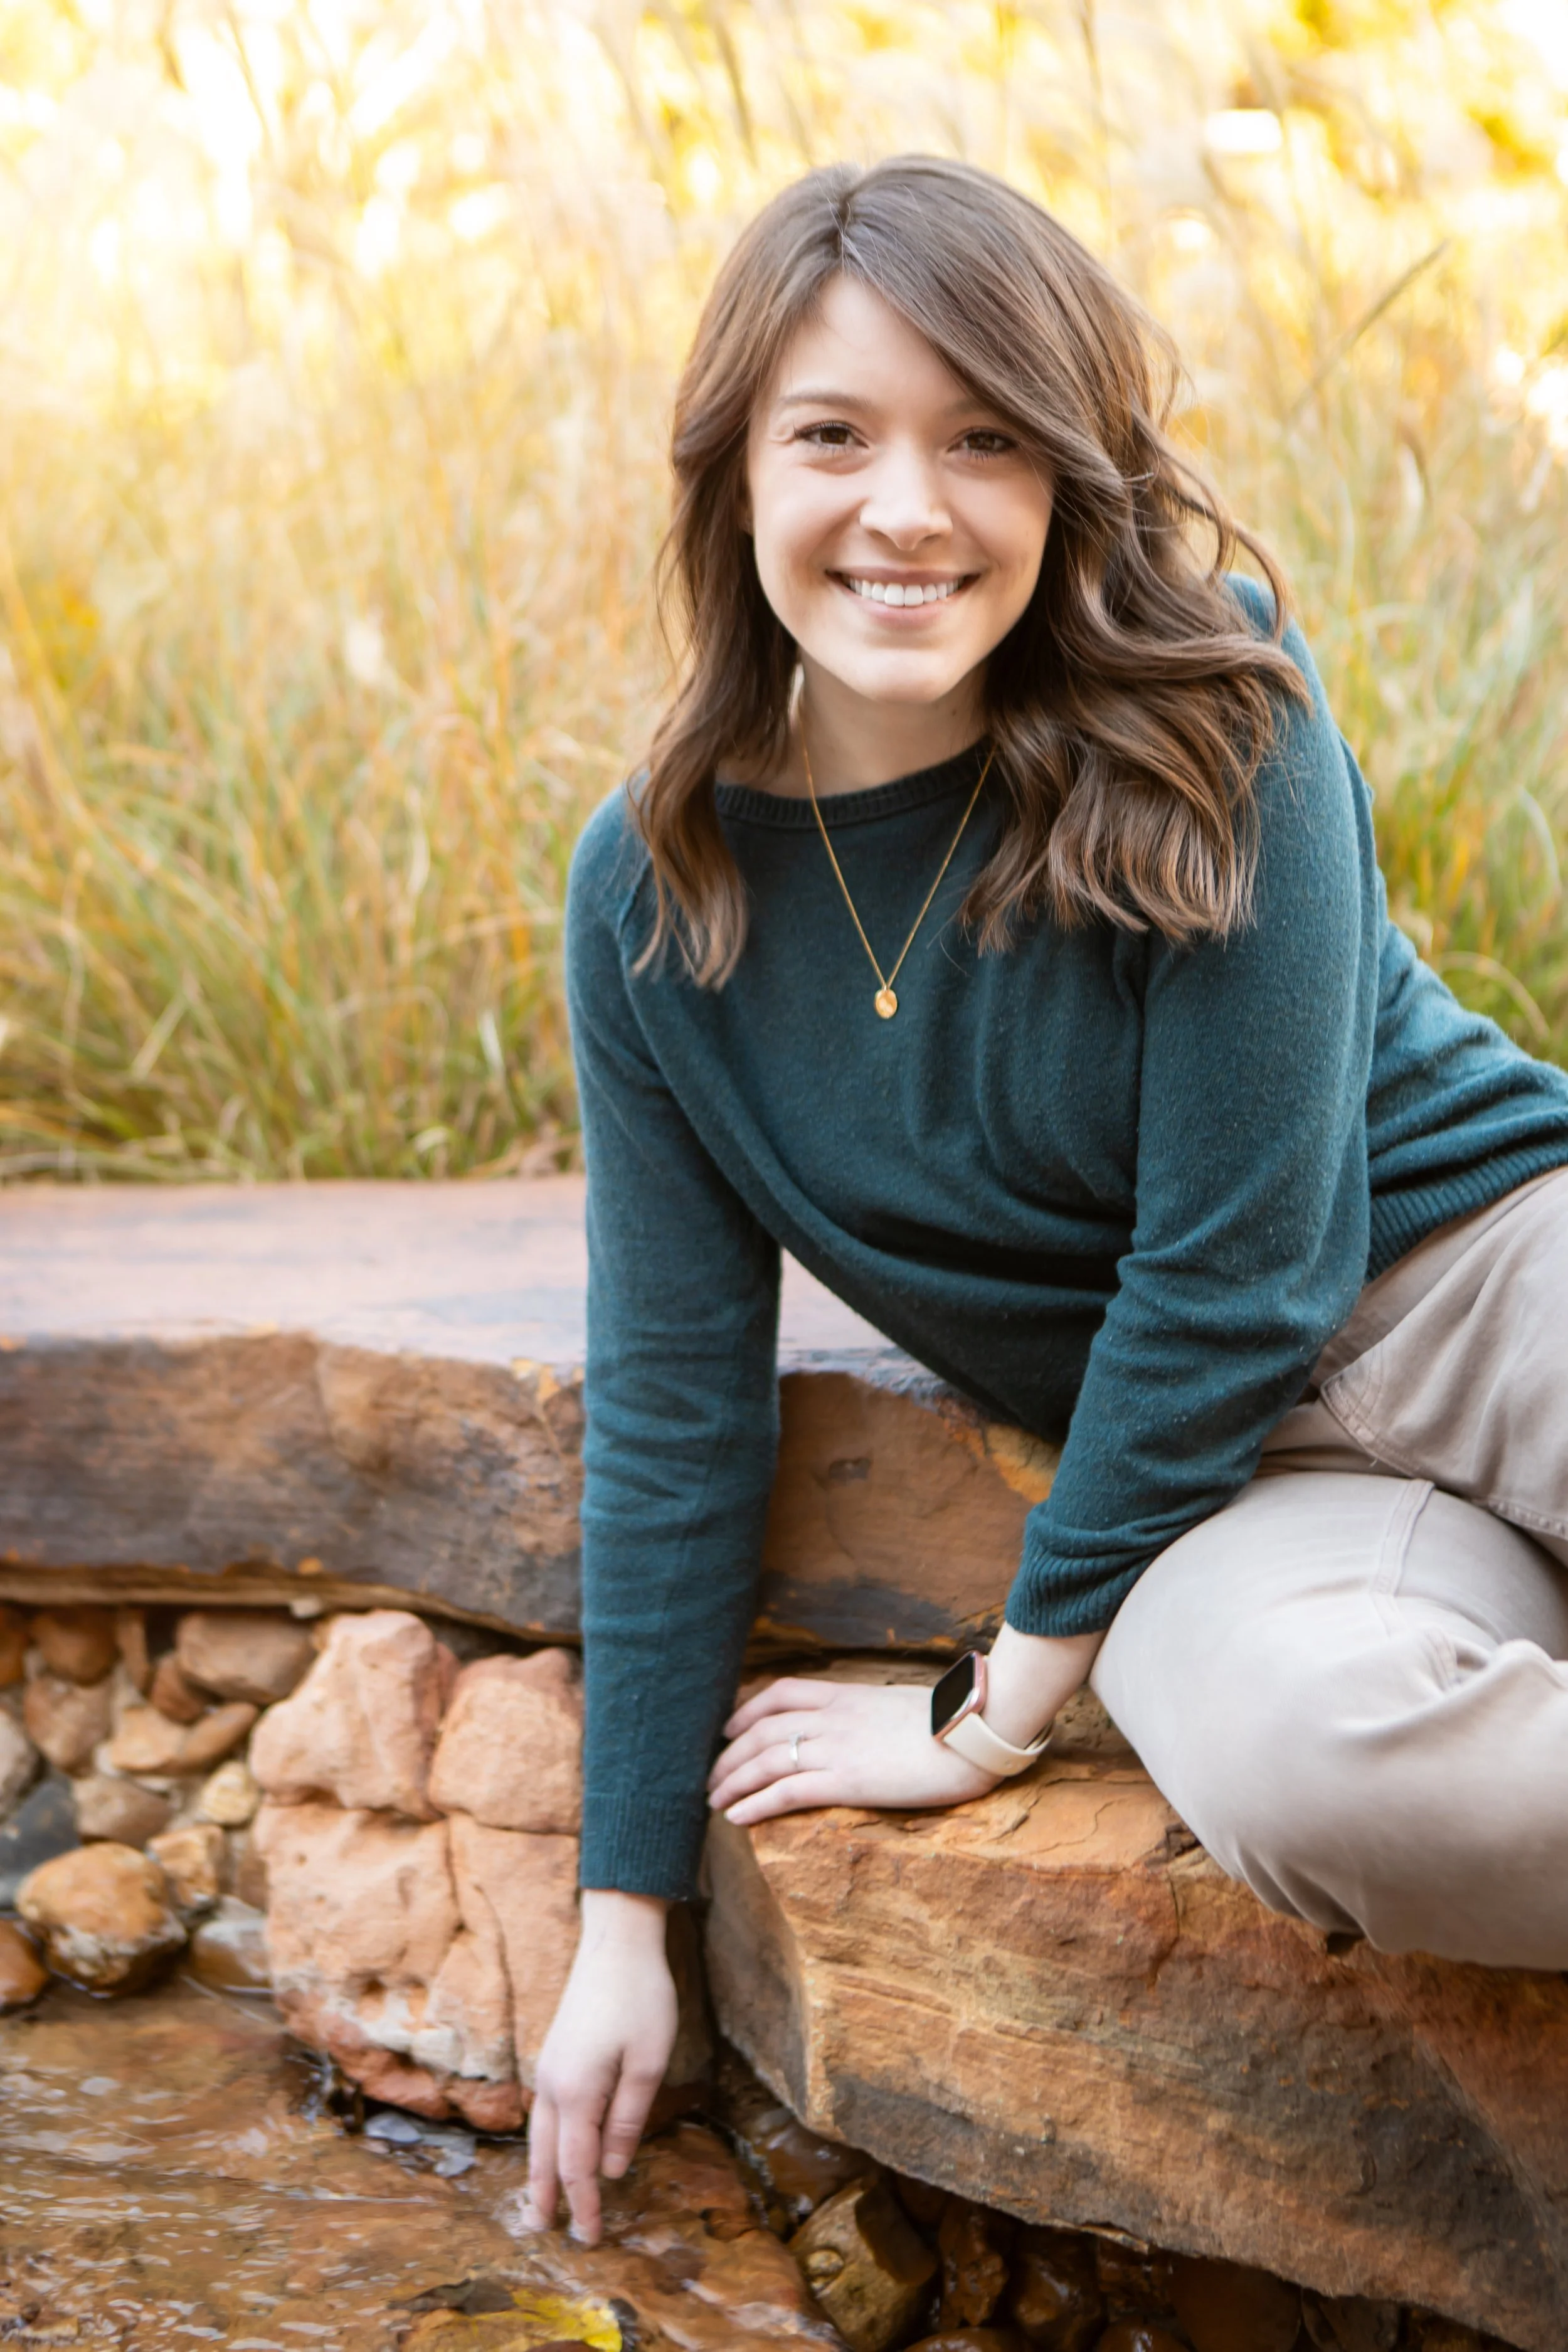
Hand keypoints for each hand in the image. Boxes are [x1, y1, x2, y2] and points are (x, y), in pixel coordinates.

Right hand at [521, 1890, 676, 2246]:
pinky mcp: (553, 2055)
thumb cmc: (641, 1998)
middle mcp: (551, 2085)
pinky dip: (544, 2142)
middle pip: (545, 2156)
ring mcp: (547, 2068)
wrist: (615, 1942)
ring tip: (539, 2205)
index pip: (576, 2166)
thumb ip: (627, 2119)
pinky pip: (543, 2113)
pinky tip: (552, 2150)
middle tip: (545, 2235)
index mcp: (576, 2092)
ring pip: (538, 2135)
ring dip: (540, 2172)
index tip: (590, 2239)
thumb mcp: (649, 2062)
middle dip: (547, 2197)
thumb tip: (610, 2169)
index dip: (583, 2205)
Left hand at [707, 1626, 1102, 1828]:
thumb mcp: (902, 1706)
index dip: (747, 1710)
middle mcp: (832, 1718)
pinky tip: (736, 1817)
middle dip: (730, 1755)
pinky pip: (785, 1792)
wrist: (974, 1733)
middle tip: (711, 1775)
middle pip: (762, 1730)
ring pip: (765, 1761)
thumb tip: (870, 1724)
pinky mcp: (845, 1781)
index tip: (729, 1728)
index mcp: (846, 1694)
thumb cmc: (952, 1723)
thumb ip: (874, 1713)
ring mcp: (836, 1748)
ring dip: (732, 1782)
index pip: (781, 1693)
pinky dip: (754, 1803)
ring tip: (712, 1801)